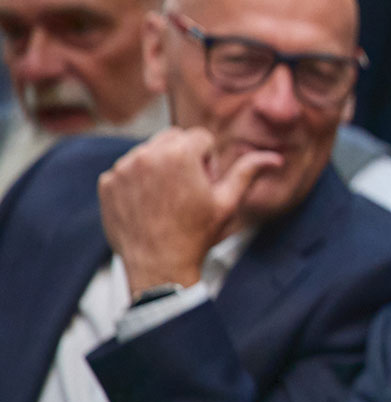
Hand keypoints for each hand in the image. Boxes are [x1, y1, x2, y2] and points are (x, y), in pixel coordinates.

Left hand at [98, 128, 280, 296]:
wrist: (158, 265)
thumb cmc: (196, 235)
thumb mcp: (227, 202)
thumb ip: (247, 172)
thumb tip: (273, 158)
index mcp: (179, 153)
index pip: (200, 136)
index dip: (208, 161)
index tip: (205, 184)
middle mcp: (147, 154)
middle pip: (173, 138)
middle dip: (184, 156)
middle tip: (188, 190)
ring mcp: (123, 168)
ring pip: (148, 152)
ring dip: (160, 167)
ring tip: (168, 200)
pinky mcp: (107, 183)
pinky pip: (126, 169)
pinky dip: (137, 181)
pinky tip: (149, 205)